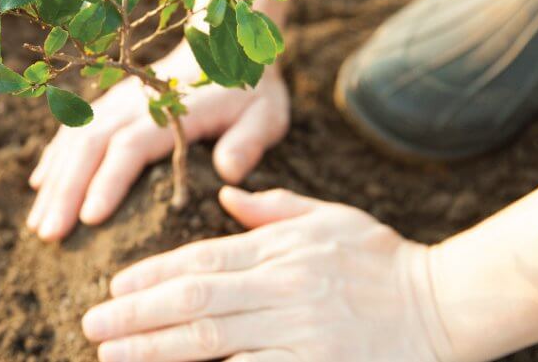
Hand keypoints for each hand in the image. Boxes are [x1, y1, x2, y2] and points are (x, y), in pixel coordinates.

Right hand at [26, 44, 289, 240]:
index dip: (109, 181)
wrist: (225, 45)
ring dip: (54, 182)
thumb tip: (228, 172)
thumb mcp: (265, 114)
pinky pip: (74, 129)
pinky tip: (40, 186)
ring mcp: (117, 101)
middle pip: (90, 146)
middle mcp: (135, 103)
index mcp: (171, 110)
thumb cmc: (248, 91)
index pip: (131, 147)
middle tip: (49, 235)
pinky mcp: (110, 104)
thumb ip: (248, 142)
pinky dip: (54, 157)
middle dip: (66, 191)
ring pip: (75, 139)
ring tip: (38, 225)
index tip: (90, 219)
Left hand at [81, 187, 447, 361]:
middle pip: (195, 302)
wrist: (445, 305)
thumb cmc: (383, 260)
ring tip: (113, 356)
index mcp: (282, 250)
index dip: (152, 274)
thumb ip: (274, 208)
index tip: (114, 288)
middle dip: (137, 315)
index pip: (201, 261)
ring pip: (213, 342)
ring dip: (156, 350)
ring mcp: (300, 333)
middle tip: (92, 326)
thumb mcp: (330, 218)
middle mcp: (284, 289)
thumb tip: (226, 193)